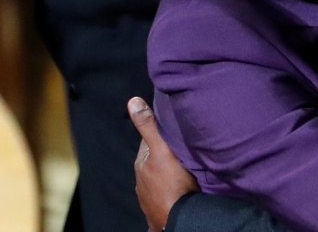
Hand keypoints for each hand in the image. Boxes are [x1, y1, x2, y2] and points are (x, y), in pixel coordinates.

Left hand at [128, 97, 198, 231]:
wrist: (180, 217)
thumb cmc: (172, 183)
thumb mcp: (161, 150)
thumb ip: (148, 126)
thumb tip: (132, 101)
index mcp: (141, 163)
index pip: (149, 141)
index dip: (161, 132)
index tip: (175, 127)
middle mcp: (142, 180)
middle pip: (155, 160)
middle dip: (166, 153)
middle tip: (183, 146)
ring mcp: (149, 197)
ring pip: (160, 178)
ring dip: (169, 173)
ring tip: (185, 168)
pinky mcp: (158, 210)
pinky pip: (165, 196)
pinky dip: (170, 191)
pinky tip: (178, 191)